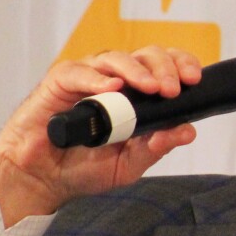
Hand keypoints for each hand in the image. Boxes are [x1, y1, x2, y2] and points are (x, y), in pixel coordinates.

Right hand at [0, 46, 201, 226]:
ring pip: (117, 58)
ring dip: (137, 71)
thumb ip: (156, 148)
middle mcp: (115, 80)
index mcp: (136, 94)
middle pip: (146, 56)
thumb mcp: (128, 164)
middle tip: (172, 89)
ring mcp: (88, 77)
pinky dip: (98, 78)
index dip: (182, 66)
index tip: (194, 81)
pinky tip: (112, 88)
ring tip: (150, 88)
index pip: (164, 68)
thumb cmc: (82, 168)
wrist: (41, 179)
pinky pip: (80, 72)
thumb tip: (188, 131)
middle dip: (165, 67)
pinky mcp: (61, 81)